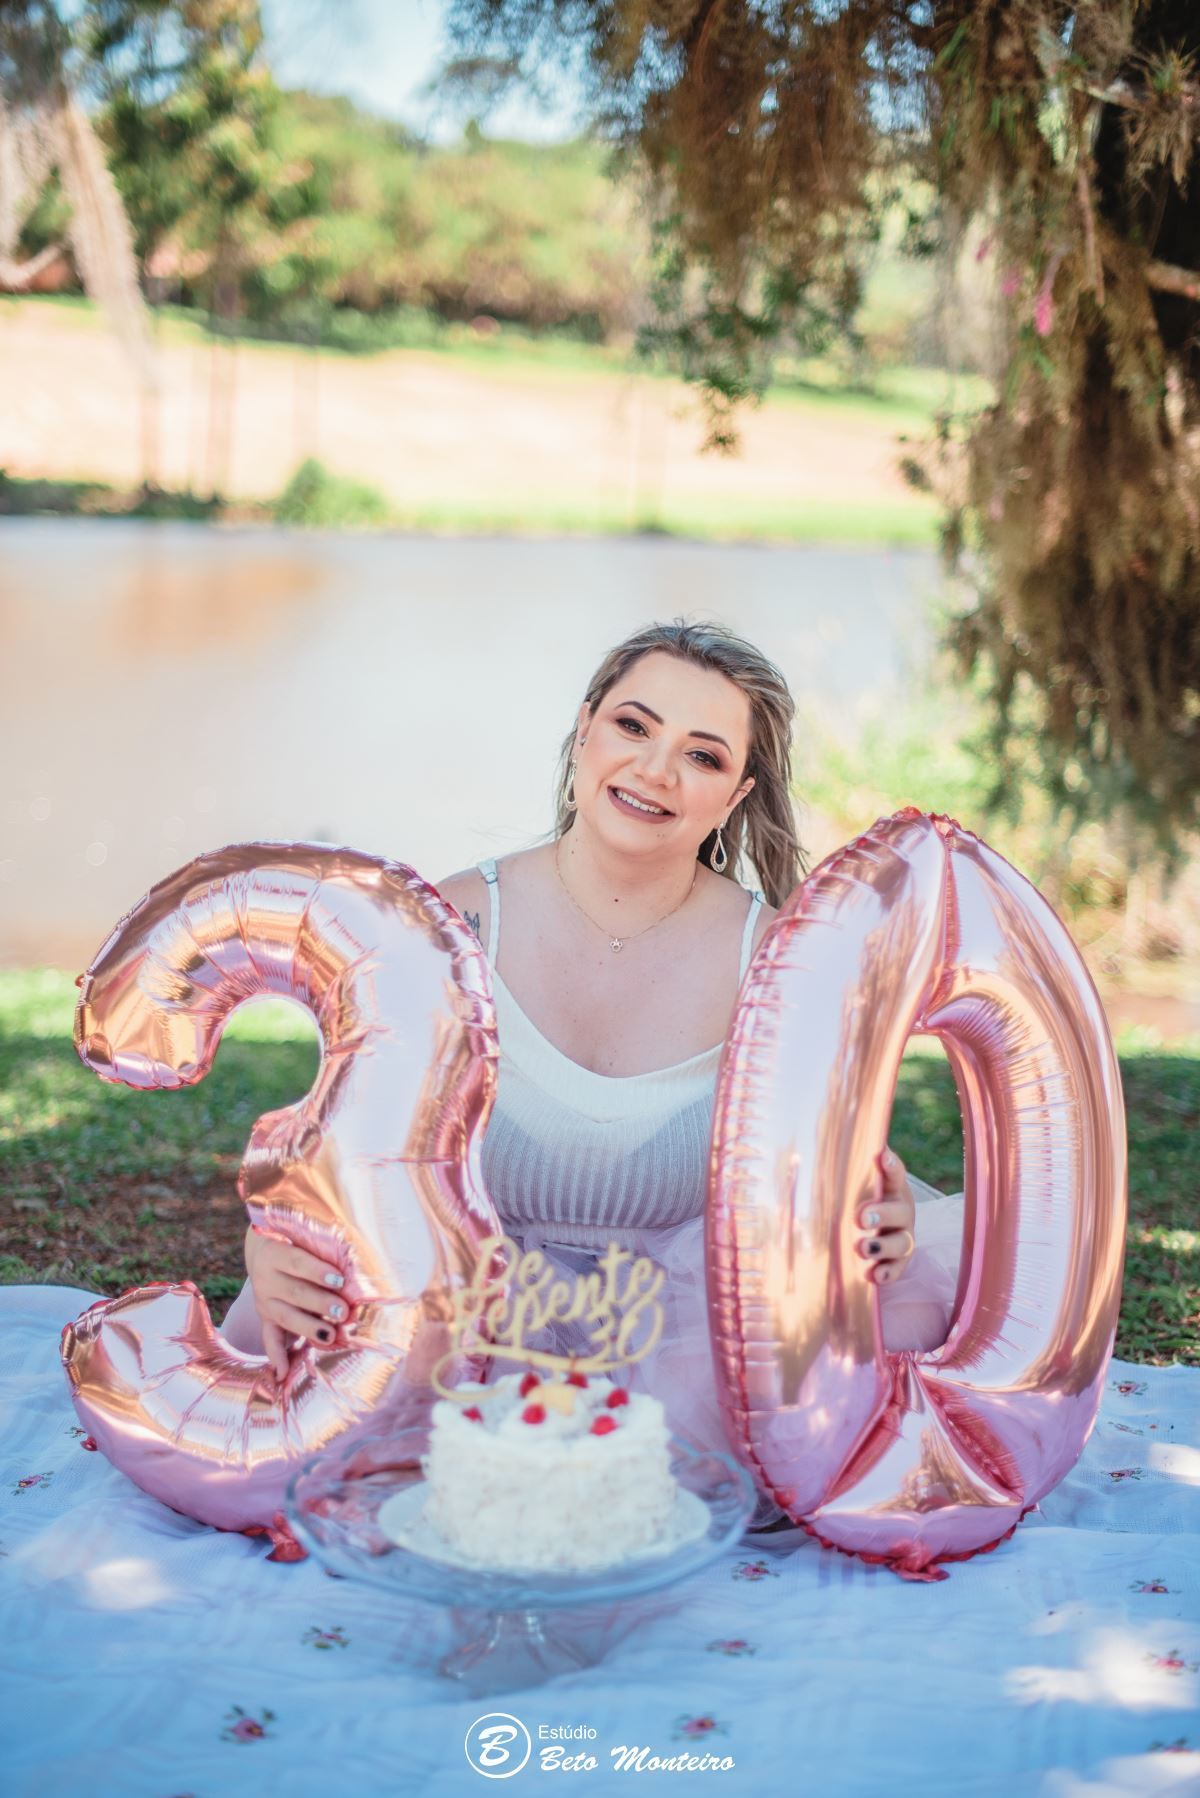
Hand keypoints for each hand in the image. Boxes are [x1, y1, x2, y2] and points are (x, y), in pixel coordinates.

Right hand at [244, 1224, 353, 1378]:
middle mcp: (266, 1279)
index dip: (317, 1271)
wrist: (265, 1249)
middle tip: (343, 1311)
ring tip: (330, 1335)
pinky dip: (276, 1356)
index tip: (339, 1279)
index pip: (297, 1262)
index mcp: (275, 1253)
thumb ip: (325, 1250)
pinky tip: (282, 1373)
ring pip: (286, 1316)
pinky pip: (270, 1338)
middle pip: (294, 1292)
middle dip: (320, 1303)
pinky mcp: (266, 1319)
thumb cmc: (298, 1242)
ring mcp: (265, 1301)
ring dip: (308, 1327)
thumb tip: (359, 1264)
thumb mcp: (305, 1239)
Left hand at [856, 1146, 915, 1285]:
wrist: (877, 1229)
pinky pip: (897, 1270)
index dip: (890, 1165)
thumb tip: (830, 1128)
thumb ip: (850, 1162)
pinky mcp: (898, 1262)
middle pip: (899, 1211)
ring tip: (861, 1248)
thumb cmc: (861, 1196)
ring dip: (882, 1246)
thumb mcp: (857, 1179)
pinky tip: (872, 1276)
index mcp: (892, 1187)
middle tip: (860, 1216)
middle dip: (882, 1214)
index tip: (882, 1157)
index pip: (895, 1174)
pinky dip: (886, 1274)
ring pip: (901, 1243)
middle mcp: (902, 1211)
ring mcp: (902, 1238)